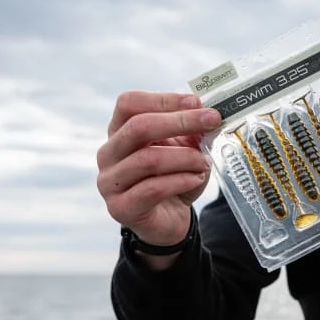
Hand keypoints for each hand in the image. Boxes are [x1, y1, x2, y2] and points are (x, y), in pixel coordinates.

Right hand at [96, 91, 220, 248]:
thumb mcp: (186, 150)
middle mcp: (108, 154)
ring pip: (148, 159)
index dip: (163, 99)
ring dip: (185, 158)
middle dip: (180, 121)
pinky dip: (181, 180)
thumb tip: (206, 115)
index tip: (197, 102)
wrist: (170, 220)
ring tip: (205, 162)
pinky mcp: (120, 207)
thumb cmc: (175, 178)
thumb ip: (191, 132)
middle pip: (138, 127)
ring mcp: (109, 182)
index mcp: (120, 132)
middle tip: (211, 120)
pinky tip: (197, 179)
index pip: (129, 104)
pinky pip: (153, 188)